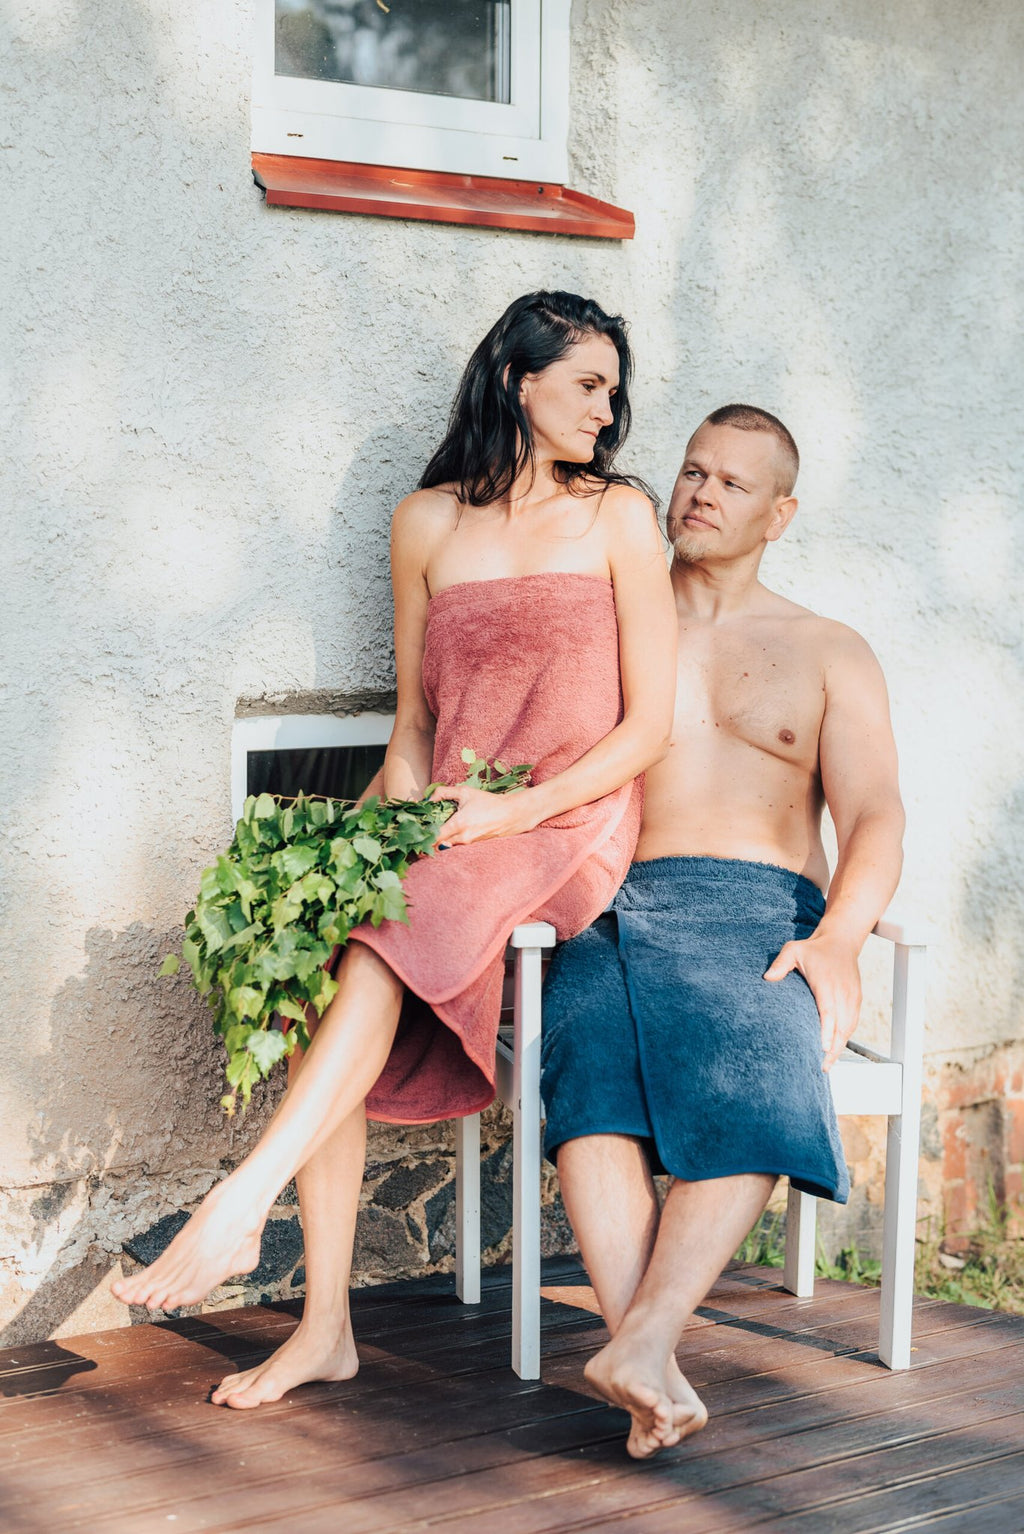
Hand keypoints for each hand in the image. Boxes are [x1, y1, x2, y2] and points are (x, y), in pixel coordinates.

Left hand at [430, 783, 539, 848]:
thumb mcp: (465, 792)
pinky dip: (450, 841)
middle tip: (420, 832)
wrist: (511, 815)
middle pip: (437, 845)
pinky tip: (448, 832)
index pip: (433, 838)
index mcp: (458, 825)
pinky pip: (457, 845)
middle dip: (428, 840)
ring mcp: (468, 844)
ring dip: (439, 841)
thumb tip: (428, 798)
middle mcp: (462, 838)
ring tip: (433, 831)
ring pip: (447, 846)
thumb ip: (444, 792)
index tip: (415, 833)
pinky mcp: (473, 846)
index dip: (422, 837)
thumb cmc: (488, 802)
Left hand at [764, 932, 862, 1070]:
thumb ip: (781, 963)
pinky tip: (836, 1049)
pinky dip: (846, 1037)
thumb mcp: (793, 949)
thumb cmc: (815, 949)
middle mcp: (843, 992)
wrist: (841, 941)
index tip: (823, 1048)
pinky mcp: (856, 999)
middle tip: (822, 1066)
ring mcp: (852, 997)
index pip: (829, 1011)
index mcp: (827, 984)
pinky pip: (853, 1022)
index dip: (827, 1031)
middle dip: (834, 1048)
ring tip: (828, 1063)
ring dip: (841, 1046)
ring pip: (849, 1027)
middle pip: (841, 1025)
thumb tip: (767, 978)